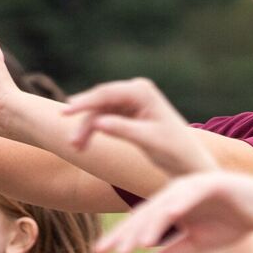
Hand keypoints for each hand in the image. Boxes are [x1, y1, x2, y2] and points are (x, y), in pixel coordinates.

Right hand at [61, 78, 213, 175]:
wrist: (186, 161)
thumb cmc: (173, 150)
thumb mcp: (148, 140)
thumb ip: (123, 129)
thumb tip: (97, 122)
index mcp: (143, 91)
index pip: (107, 93)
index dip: (85, 102)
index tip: (66, 112)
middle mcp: (135, 91)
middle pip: (100, 100)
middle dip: (83, 117)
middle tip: (67, 134)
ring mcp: (130, 101)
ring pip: (98, 111)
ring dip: (86, 128)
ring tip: (76, 148)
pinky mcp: (126, 113)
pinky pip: (102, 119)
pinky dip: (92, 131)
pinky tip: (82, 146)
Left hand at [98, 172, 252, 252]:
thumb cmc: (234, 223)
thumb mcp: (199, 243)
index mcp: (172, 205)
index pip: (141, 223)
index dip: (121, 238)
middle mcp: (177, 192)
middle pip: (146, 214)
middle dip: (124, 234)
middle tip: (104, 252)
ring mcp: (193, 185)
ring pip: (164, 205)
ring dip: (149, 225)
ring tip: (134, 246)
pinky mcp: (213, 182)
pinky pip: (191, 195)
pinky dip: (179, 206)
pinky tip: (167, 217)